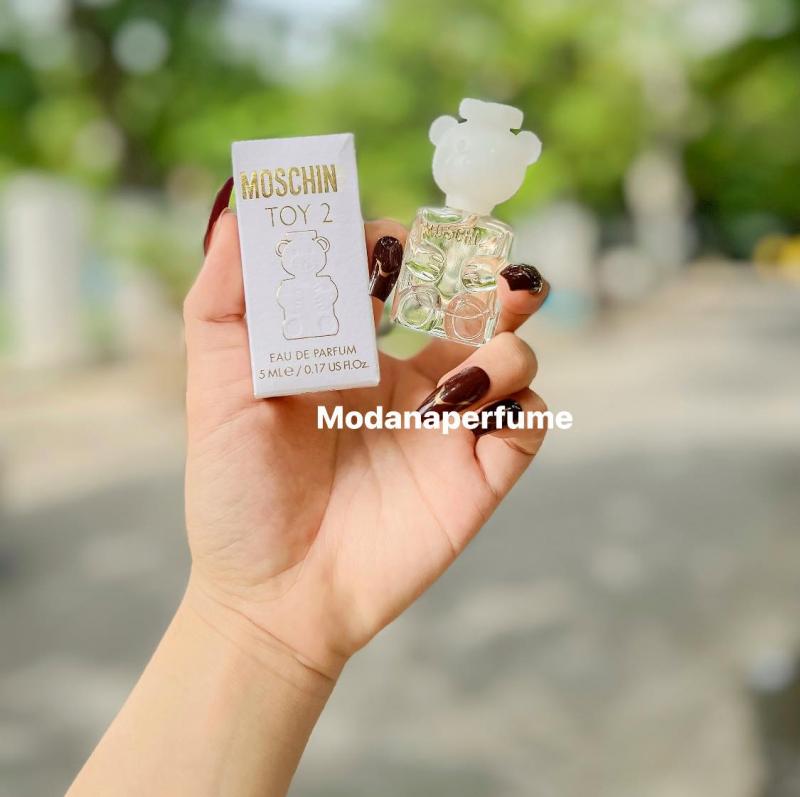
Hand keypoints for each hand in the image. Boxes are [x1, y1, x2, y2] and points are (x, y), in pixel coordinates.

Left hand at [184, 198, 549, 680]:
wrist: (273, 595)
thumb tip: (244, 215)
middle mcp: (405, 381)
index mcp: (351, 354)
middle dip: (485, 272)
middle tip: (476, 259)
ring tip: (454, 373)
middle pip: (472, 304)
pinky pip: (527, 421)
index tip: (382, 241)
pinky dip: (515, 403)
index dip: (398, 246)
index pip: (395, 276)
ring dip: (504, 340)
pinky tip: (459, 416)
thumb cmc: (237, 495)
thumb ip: (224, 302)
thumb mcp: (216, 389)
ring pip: (514, 355)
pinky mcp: (477, 474)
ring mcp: (445, 425)